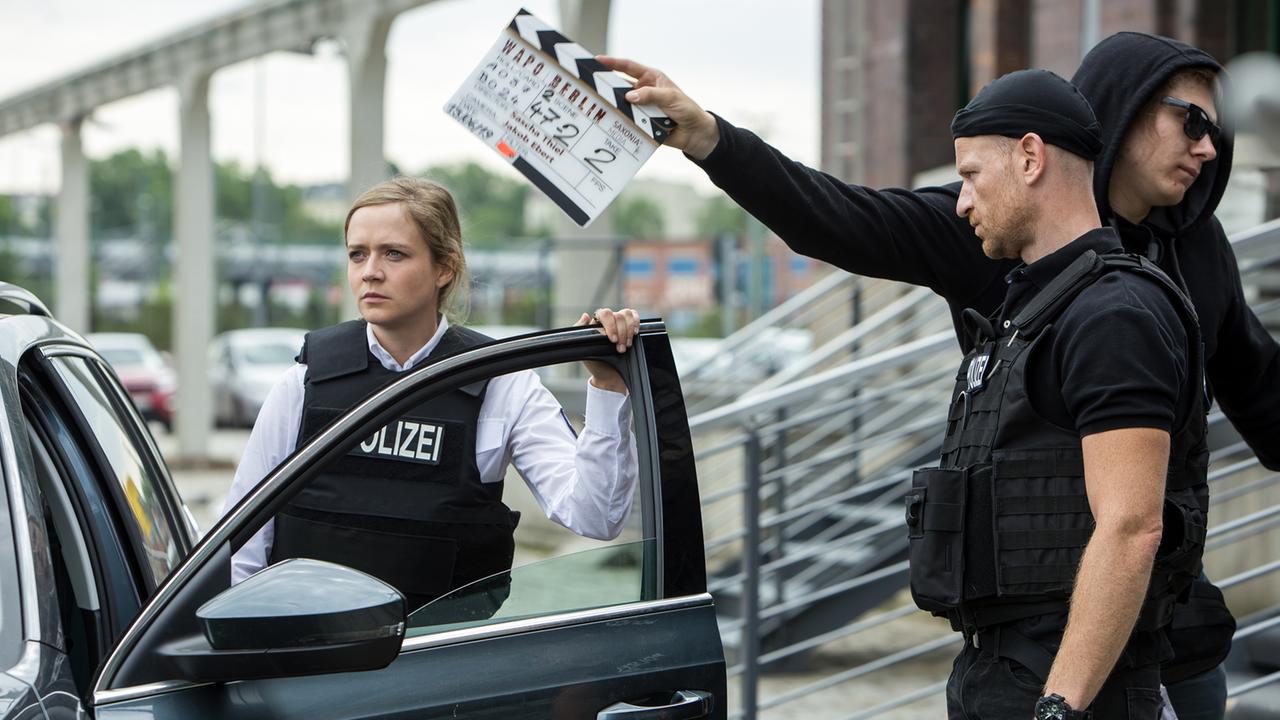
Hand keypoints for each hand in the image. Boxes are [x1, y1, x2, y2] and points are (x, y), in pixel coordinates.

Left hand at [575, 307, 639, 392]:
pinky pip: (635, 316)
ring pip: (627, 315)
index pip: (604, 314)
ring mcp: (620, 322)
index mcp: (597, 323)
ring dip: (629, 331)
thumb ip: (579, 331)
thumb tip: (586, 315)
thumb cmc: (595, 361)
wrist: (608, 374)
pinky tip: (634, 333)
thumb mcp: (583, 349)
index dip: (611, 325)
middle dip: (621, 334)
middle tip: (620, 350)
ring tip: (627, 346)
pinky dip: (636, 323)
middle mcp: (609, 320)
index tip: (613, 340)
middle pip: (618, 316)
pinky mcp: (630, 326)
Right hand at [595, 55, 719, 159]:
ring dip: (613, 105)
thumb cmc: (687, 110)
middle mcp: (643, 91)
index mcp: (651, 78)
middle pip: (621, 86)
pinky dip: (620, 121)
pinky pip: (627, 121)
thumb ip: (651, 95)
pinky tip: (609, 122)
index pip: (629, 67)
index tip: (598, 59)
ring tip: (598, 104)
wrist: (695, 134)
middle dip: (607, 85)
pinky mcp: (641, 123)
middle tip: (592, 84)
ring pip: (622, 104)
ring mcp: (641, 107)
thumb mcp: (670, 98)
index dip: (613, 63)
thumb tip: (629, 96)